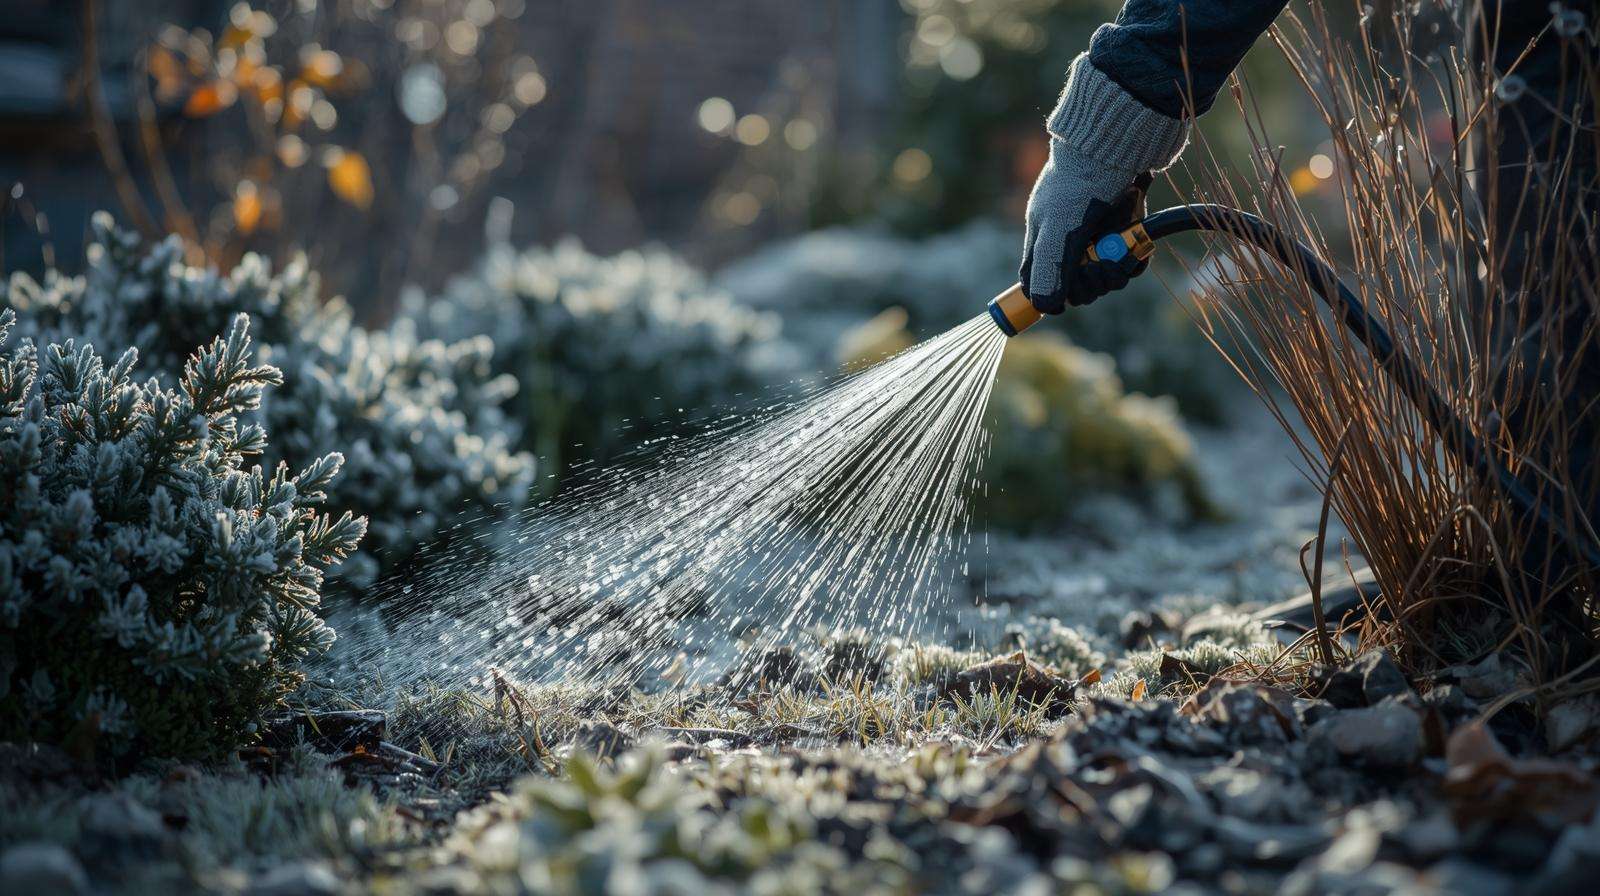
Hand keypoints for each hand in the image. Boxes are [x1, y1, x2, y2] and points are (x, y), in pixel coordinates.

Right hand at [1020, 149, 1152, 313]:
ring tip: (1117, 254)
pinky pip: (1130, 261)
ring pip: (1105, 276)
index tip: (1063, 305)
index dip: (1051, 295)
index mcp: (1046, 237)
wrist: (1119, 146)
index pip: (1041, 279)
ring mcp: (1101, 234)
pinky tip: (1132, 252)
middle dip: (1089, 284)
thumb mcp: (1057, 230)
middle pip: (1078, 284)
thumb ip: (1048, 269)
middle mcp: (1072, 238)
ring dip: (1112, 272)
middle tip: (1096, 269)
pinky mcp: (1128, 229)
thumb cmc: (1079, 185)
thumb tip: (1045, 307)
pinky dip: (1133, 262)